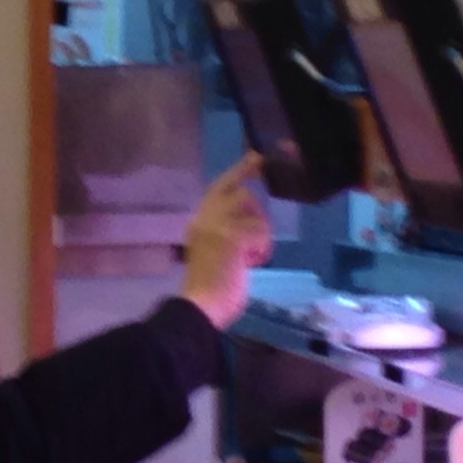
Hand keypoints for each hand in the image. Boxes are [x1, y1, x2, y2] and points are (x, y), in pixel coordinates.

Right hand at [181, 152, 272, 330]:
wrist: (200, 305)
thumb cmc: (208, 287)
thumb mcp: (212, 250)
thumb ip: (226, 232)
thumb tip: (250, 220)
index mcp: (199, 223)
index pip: (218, 188)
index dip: (238, 172)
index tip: (255, 157)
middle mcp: (206, 218)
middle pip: (240, 192)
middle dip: (254, 195)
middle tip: (261, 181)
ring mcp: (219, 226)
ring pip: (255, 213)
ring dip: (261, 234)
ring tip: (252, 257)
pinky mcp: (233, 237)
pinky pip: (261, 233)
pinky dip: (262, 249)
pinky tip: (252, 263)